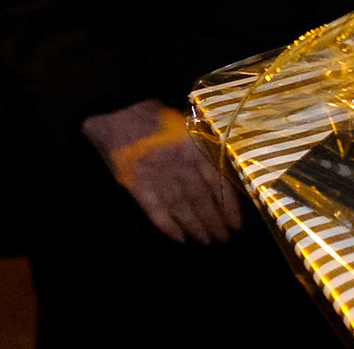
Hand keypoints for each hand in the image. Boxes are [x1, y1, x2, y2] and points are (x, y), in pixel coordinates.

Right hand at [81, 99, 241, 243]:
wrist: (117, 112)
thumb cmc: (154, 115)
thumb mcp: (185, 125)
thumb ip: (200, 148)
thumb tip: (219, 170)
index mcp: (193, 148)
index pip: (216, 182)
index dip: (227, 205)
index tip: (235, 223)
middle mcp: (179, 165)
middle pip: (200, 199)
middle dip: (213, 221)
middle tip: (223, 238)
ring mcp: (157, 176)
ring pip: (181, 207)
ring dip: (195, 226)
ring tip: (206, 241)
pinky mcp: (136, 185)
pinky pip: (155, 210)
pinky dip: (167, 226)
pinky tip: (178, 238)